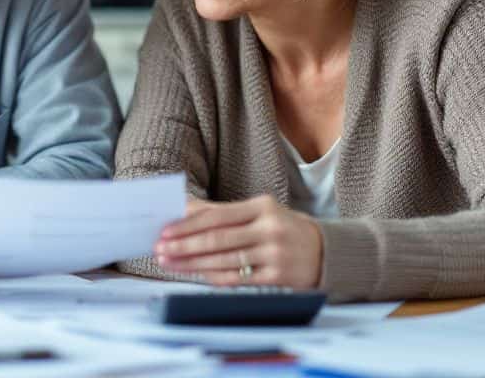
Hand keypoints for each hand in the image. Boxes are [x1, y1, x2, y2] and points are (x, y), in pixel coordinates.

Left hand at [154, 195, 322, 288]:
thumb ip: (224, 212)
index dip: (187, 224)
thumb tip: (184, 211)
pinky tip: (196, 275)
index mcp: (262, 206)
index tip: (164, 231)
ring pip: (224, 260)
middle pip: (217, 239)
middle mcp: (269, 228)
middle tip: (160, 250)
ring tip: (170, 263)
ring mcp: (275, 253)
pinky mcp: (278, 276)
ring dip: (193, 264)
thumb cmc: (282, 228)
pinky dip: (214, 277)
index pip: (217, 216)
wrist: (325, 251)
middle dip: (184, 246)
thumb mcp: (260, 212)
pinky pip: (239, 278)